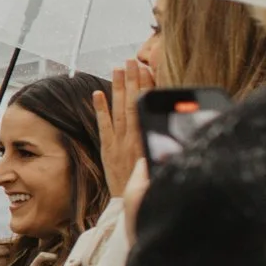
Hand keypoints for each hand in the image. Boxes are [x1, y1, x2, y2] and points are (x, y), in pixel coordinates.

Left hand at [94, 57, 152, 209]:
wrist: (131, 205)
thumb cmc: (149, 183)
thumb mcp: (160, 161)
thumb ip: (161, 142)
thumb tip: (168, 122)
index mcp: (147, 139)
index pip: (147, 107)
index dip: (146, 86)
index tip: (147, 69)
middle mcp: (132, 139)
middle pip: (132, 103)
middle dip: (132, 80)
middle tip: (131, 60)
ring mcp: (118, 143)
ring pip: (118, 110)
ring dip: (117, 88)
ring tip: (117, 68)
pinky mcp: (108, 150)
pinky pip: (103, 126)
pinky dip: (100, 109)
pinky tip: (97, 93)